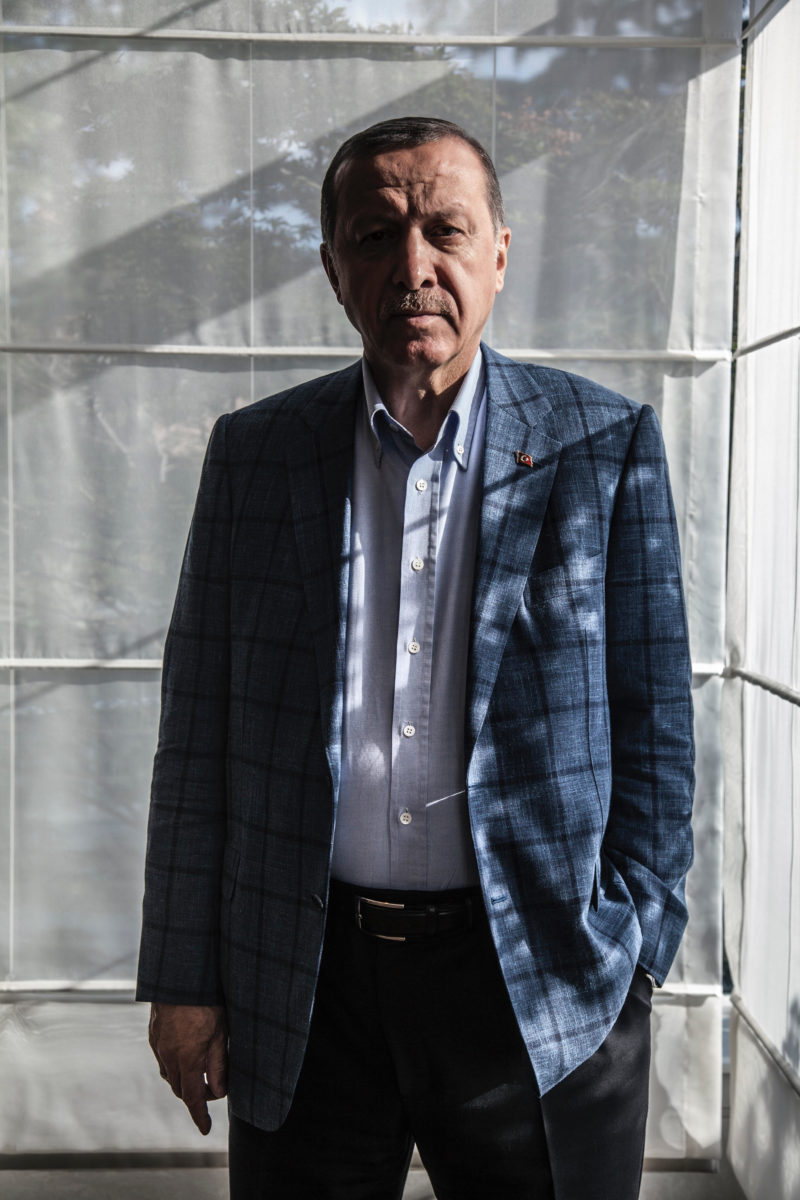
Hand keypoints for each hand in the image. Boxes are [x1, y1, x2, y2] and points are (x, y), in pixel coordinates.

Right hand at [148, 1003, 227, 1134]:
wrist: (179, 975)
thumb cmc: (205, 1000)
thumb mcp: (220, 1033)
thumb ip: (219, 1064)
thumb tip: (219, 1092)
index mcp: (187, 1058)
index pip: (193, 1097)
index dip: (200, 1116)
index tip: (205, 1129)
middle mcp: (168, 1056)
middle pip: (180, 1089)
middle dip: (194, 1097)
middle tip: (212, 1093)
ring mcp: (158, 1045)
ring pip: (169, 1075)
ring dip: (183, 1081)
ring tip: (200, 1076)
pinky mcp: (153, 1035)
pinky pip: (162, 1059)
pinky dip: (174, 1066)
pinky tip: (184, 1057)